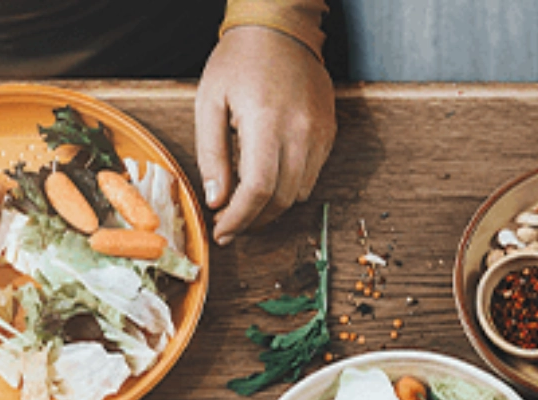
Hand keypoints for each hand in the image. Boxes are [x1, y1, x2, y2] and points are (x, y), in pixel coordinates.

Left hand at [195, 25, 335, 243]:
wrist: (279, 29)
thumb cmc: (239, 61)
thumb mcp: (209, 101)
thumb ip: (211, 154)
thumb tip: (217, 200)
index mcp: (265, 120)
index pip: (258, 190)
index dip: (239, 218)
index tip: (223, 232)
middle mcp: (299, 131)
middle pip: (280, 200)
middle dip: (254, 220)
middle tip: (231, 224)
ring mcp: (319, 134)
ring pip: (297, 194)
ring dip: (271, 207)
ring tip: (247, 202)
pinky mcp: (328, 135)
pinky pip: (311, 178)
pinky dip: (288, 187)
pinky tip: (269, 177)